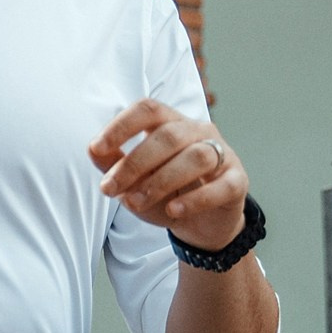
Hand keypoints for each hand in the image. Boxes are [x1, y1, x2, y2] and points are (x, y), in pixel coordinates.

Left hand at [88, 99, 247, 253]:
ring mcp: (222, 154)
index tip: (97, 147)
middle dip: (134, 163)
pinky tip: (173, 211)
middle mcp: (198, 132)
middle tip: (110, 189)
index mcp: (171, 123)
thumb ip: (115, 165)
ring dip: (160, 181)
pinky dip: (195, 199)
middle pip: (168, 136)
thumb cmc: (166, 194)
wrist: (203, 223)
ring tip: (136, 203)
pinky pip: (221, 186)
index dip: (122, 125)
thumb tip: (93, 151)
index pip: (148, 110)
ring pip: (196, 157)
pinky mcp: (237, 181)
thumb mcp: (135, 181)